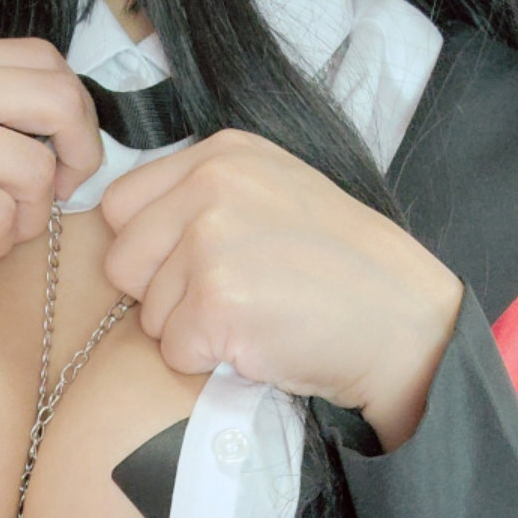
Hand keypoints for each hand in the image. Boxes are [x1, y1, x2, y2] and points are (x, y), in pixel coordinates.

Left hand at [99, 130, 464, 450]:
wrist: (397, 317)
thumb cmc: (336, 268)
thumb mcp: (271, 193)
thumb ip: (200, 199)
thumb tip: (128, 230)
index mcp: (219, 156)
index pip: (121, 206)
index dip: (148, 249)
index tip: (195, 266)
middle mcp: (210, 187)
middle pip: (123, 263)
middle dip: (162, 295)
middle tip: (228, 298)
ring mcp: (211, 242)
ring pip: (148, 314)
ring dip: (191, 332)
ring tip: (253, 316)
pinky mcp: (216, 302)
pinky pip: (174, 351)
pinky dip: (209, 362)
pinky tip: (257, 340)